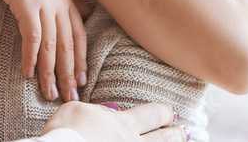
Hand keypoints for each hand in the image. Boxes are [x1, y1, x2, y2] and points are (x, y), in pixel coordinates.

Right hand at [0, 0, 88, 101]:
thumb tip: (87, 14)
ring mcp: (43, 4)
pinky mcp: (26, 4)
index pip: (79, 36)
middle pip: (68, 45)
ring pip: (52, 46)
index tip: (81, 81)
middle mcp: (58, 3)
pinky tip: (27, 73)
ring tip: (49, 93)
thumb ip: (67, 0)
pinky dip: (31, 57)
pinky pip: (32, 37)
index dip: (80, 60)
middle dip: (69, 74)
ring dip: (50, 73)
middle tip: (70, 98)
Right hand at [43, 102, 183, 140]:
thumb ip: (97, 111)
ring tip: (183, 141)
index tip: (169, 110)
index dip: (162, 112)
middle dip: (175, 133)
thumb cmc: (64, 133)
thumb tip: (111, 113)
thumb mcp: (75, 110)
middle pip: (163, 138)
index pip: (151, 114)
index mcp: (121, 124)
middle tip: (183, 129)